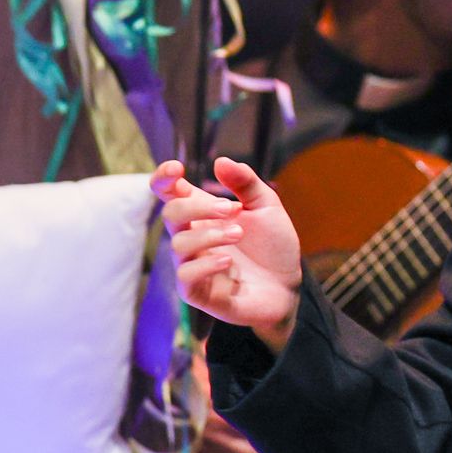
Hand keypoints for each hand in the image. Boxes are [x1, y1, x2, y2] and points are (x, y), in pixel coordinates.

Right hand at [152, 157, 302, 351]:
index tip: (178, 168)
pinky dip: (205, 264)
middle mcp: (192, 236)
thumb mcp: (267, 207)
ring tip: (239, 235)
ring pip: (179, 243)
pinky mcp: (196, 291)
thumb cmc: (272, 245)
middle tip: (231, 209)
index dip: (164, 179)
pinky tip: (228, 261)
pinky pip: (185, 275)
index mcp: (203, 213)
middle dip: (198, 207)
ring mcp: (191, 264)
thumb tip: (221, 161)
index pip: (168, 193)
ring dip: (210, 235)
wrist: (288, 286)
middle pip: (171, 213)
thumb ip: (246, 183)